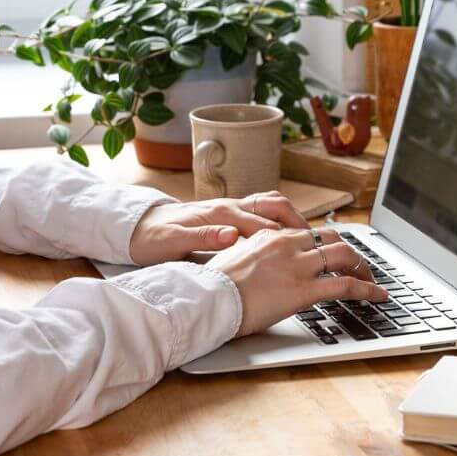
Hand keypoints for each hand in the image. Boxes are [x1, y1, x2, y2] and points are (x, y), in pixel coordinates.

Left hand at [128, 191, 307, 265]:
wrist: (137, 227)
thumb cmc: (153, 237)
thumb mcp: (173, 242)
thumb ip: (203, 238)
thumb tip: (232, 235)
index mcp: (220, 213)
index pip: (262, 222)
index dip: (286, 236)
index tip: (307, 250)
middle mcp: (228, 206)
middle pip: (274, 205)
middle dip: (298, 222)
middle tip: (319, 242)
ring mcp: (229, 209)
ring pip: (270, 205)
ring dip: (291, 219)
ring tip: (310, 239)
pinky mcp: (227, 215)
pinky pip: (261, 212)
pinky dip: (279, 221)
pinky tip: (287, 239)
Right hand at [205, 227, 386, 336]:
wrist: (209, 298)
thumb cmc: (215, 286)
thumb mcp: (234, 261)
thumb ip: (253, 259)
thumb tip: (259, 268)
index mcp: (270, 236)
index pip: (308, 233)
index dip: (326, 245)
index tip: (333, 255)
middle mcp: (287, 244)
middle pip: (331, 238)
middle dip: (350, 251)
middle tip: (359, 265)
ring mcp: (297, 265)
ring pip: (343, 256)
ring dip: (362, 267)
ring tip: (371, 280)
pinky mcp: (303, 289)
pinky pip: (344, 285)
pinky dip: (366, 289)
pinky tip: (376, 296)